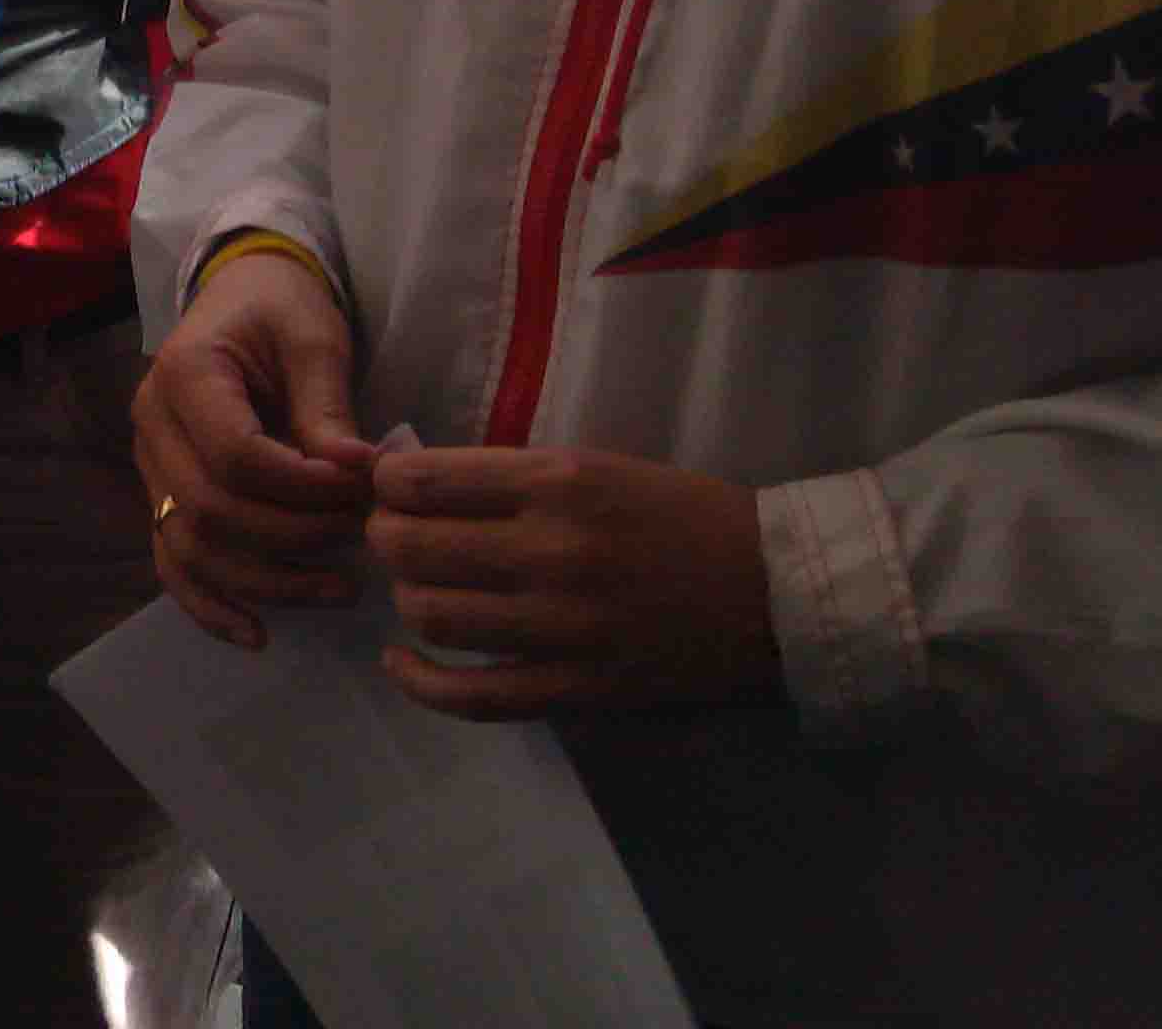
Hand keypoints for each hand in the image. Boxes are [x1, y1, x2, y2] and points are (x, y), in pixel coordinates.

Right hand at [131, 248, 377, 646]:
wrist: (242, 295)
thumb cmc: (281, 308)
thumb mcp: (314, 338)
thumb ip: (328, 408)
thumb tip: (358, 476)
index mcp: (184, 374)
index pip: (237, 457)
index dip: (305, 488)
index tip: (366, 488)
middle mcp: (151, 425)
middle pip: (212, 511)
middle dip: (297, 536)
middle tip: (365, 535)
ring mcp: (150, 467)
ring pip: (191, 548)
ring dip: (267, 582)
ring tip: (341, 589)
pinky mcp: (163, 496)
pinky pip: (172, 563)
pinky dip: (210, 605)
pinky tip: (257, 634)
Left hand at [367, 442, 774, 716]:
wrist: (776, 590)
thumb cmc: (682, 515)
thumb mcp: (595, 465)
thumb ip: (509, 475)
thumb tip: (411, 480)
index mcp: (557, 482)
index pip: (420, 481)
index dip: (385, 485)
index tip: (390, 489)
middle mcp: (553, 551)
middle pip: (410, 549)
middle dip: (384, 539)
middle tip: (397, 538)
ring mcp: (566, 627)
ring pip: (431, 617)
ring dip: (408, 601)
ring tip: (420, 589)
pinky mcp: (581, 689)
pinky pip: (474, 696)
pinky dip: (420, 683)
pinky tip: (401, 663)